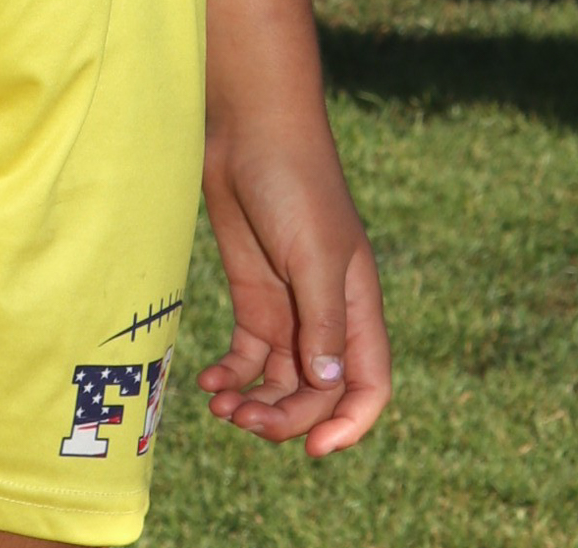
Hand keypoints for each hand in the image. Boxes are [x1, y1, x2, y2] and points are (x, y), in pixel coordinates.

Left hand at [197, 115, 390, 457]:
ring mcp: (289, 306)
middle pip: (318, 392)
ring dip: (257, 404)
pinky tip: (208, 384)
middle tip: (243, 422)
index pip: (369, 386)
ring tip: (221, 408)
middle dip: (287, 417)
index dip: (349, 424)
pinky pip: (248, 355)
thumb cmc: (294, 182)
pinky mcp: (252, 294)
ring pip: (282, 381)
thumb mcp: (313, 253)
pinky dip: (232, 376)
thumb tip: (327, 383)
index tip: (313, 449)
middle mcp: (327, 315)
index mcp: (357, 307)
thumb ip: (322, 320)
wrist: (249, 127)